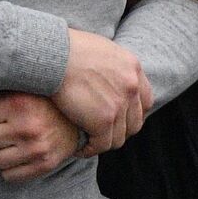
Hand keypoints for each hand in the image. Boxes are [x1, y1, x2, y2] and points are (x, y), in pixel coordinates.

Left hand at [0, 92, 83, 182]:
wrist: (81, 115)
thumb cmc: (42, 99)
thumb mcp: (21, 85)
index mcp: (19, 103)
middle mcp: (28, 126)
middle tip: (4, 127)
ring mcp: (37, 148)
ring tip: (12, 140)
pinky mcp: (44, 165)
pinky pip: (8, 176)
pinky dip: (10, 167)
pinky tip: (20, 153)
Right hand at [51, 29, 151, 155]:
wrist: (53, 55)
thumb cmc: (66, 49)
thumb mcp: (101, 50)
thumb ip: (112, 66)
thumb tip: (107, 76)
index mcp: (133, 67)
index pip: (144, 100)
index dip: (131, 114)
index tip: (115, 119)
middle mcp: (132, 86)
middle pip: (135, 122)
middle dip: (119, 131)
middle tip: (100, 135)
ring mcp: (120, 104)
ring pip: (119, 137)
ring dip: (103, 142)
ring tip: (88, 144)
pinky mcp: (104, 120)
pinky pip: (102, 144)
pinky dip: (90, 149)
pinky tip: (79, 148)